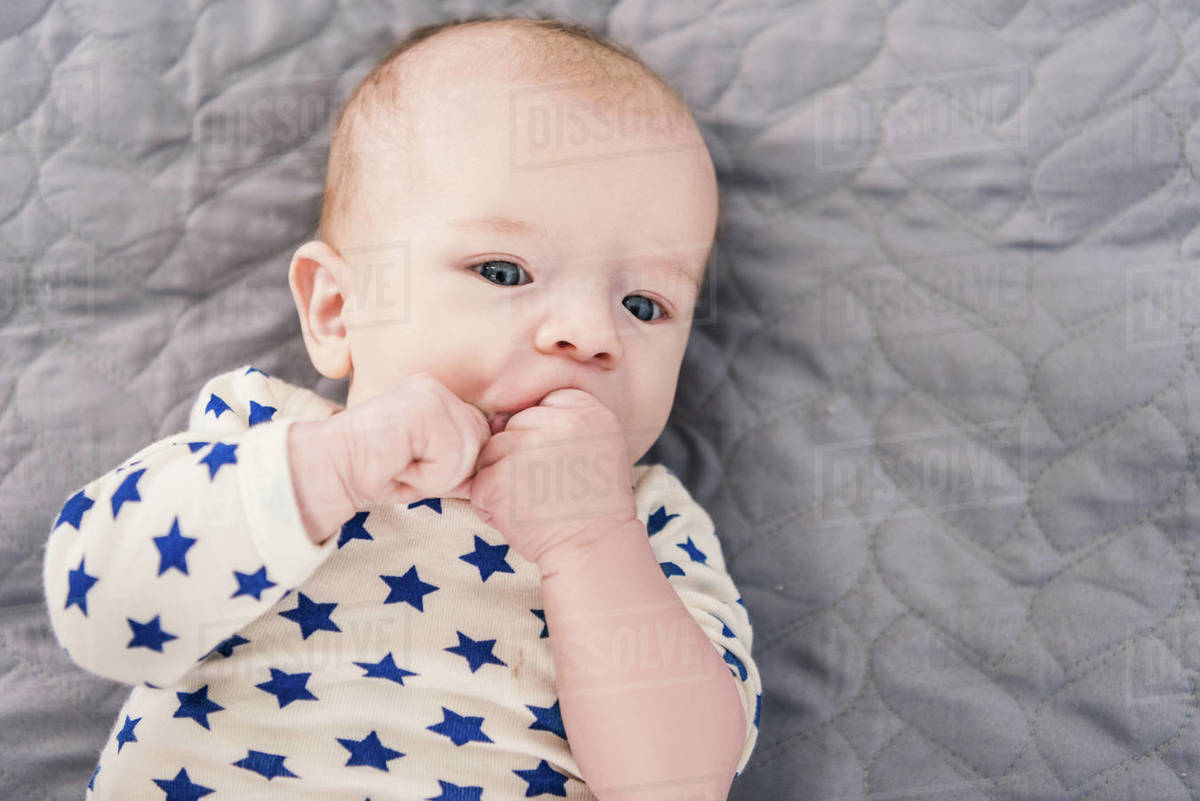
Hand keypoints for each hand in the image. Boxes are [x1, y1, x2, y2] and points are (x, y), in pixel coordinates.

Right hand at [326, 372, 490, 507]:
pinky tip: (400, 464)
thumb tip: (500, 471)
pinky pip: (452, 458)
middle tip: (408, 467)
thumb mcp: (434, 473)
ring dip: (437, 476)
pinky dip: (428, 476)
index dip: (457, 467)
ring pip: (470, 453)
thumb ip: (467, 467)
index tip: (416, 467)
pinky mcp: (423, 405)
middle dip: (450, 472)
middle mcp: (440, 390)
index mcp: (443, 400)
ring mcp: (432, 393)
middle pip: (482, 444)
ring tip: (403, 466)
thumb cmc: (379, 473)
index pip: (482, 438)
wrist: (333, 470)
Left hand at [468, 388, 637, 566]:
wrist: (593, 550)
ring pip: (492, 450)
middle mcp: (559, 423)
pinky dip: (490, 503)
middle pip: (515, 425)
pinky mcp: (500, 479)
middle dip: (521, 455)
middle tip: (550, 486)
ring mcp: (527, 448)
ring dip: (503, 478)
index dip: (546, 436)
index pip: (543, 404)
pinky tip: (520, 515)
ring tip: (535, 501)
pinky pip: (479, 481)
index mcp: (588, 411)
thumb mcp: (595, 447)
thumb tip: (499, 419)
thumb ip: (557, 422)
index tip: (564, 464)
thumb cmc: (592, 504)